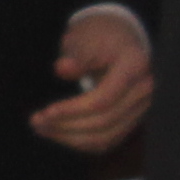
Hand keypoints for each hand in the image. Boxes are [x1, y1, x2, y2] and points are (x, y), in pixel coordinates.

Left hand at [24, 12, 153, 156]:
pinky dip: (80, 141)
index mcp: (134, 66)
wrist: (117, 41)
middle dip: (66, 126)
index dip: (73, 110)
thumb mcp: (85, 38)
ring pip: (105, 137)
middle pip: (104, 121)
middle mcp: (144, 91)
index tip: (46, 112)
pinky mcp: (131, 120)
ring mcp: (140, 108)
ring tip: (42, 129)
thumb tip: (62, 68)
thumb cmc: (98, 38)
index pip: (104, 99)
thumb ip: (76, 55)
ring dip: (70, 138)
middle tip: (35, 121)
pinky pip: (106, 140)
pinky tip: (57, 133)